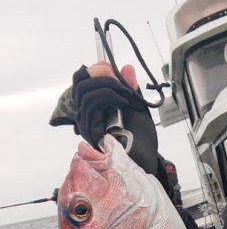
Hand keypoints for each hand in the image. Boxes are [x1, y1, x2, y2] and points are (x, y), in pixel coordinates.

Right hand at [71, 61, 158, 175]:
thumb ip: (130, 89)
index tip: (112, 70)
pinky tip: (124, 102)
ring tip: (126, 95)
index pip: (81, 82)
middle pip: (79, 83)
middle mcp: (87, 115)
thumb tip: (127, 68)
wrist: (146, 160)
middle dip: (101, 76)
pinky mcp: (90, 131)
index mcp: (95, 108)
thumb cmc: (141, 140)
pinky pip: (91, 105)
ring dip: (108, 86)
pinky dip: (108, 96)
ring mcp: (87, 124)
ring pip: (84, 93)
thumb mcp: (138, 108)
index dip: (94, 70)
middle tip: (121, 84)